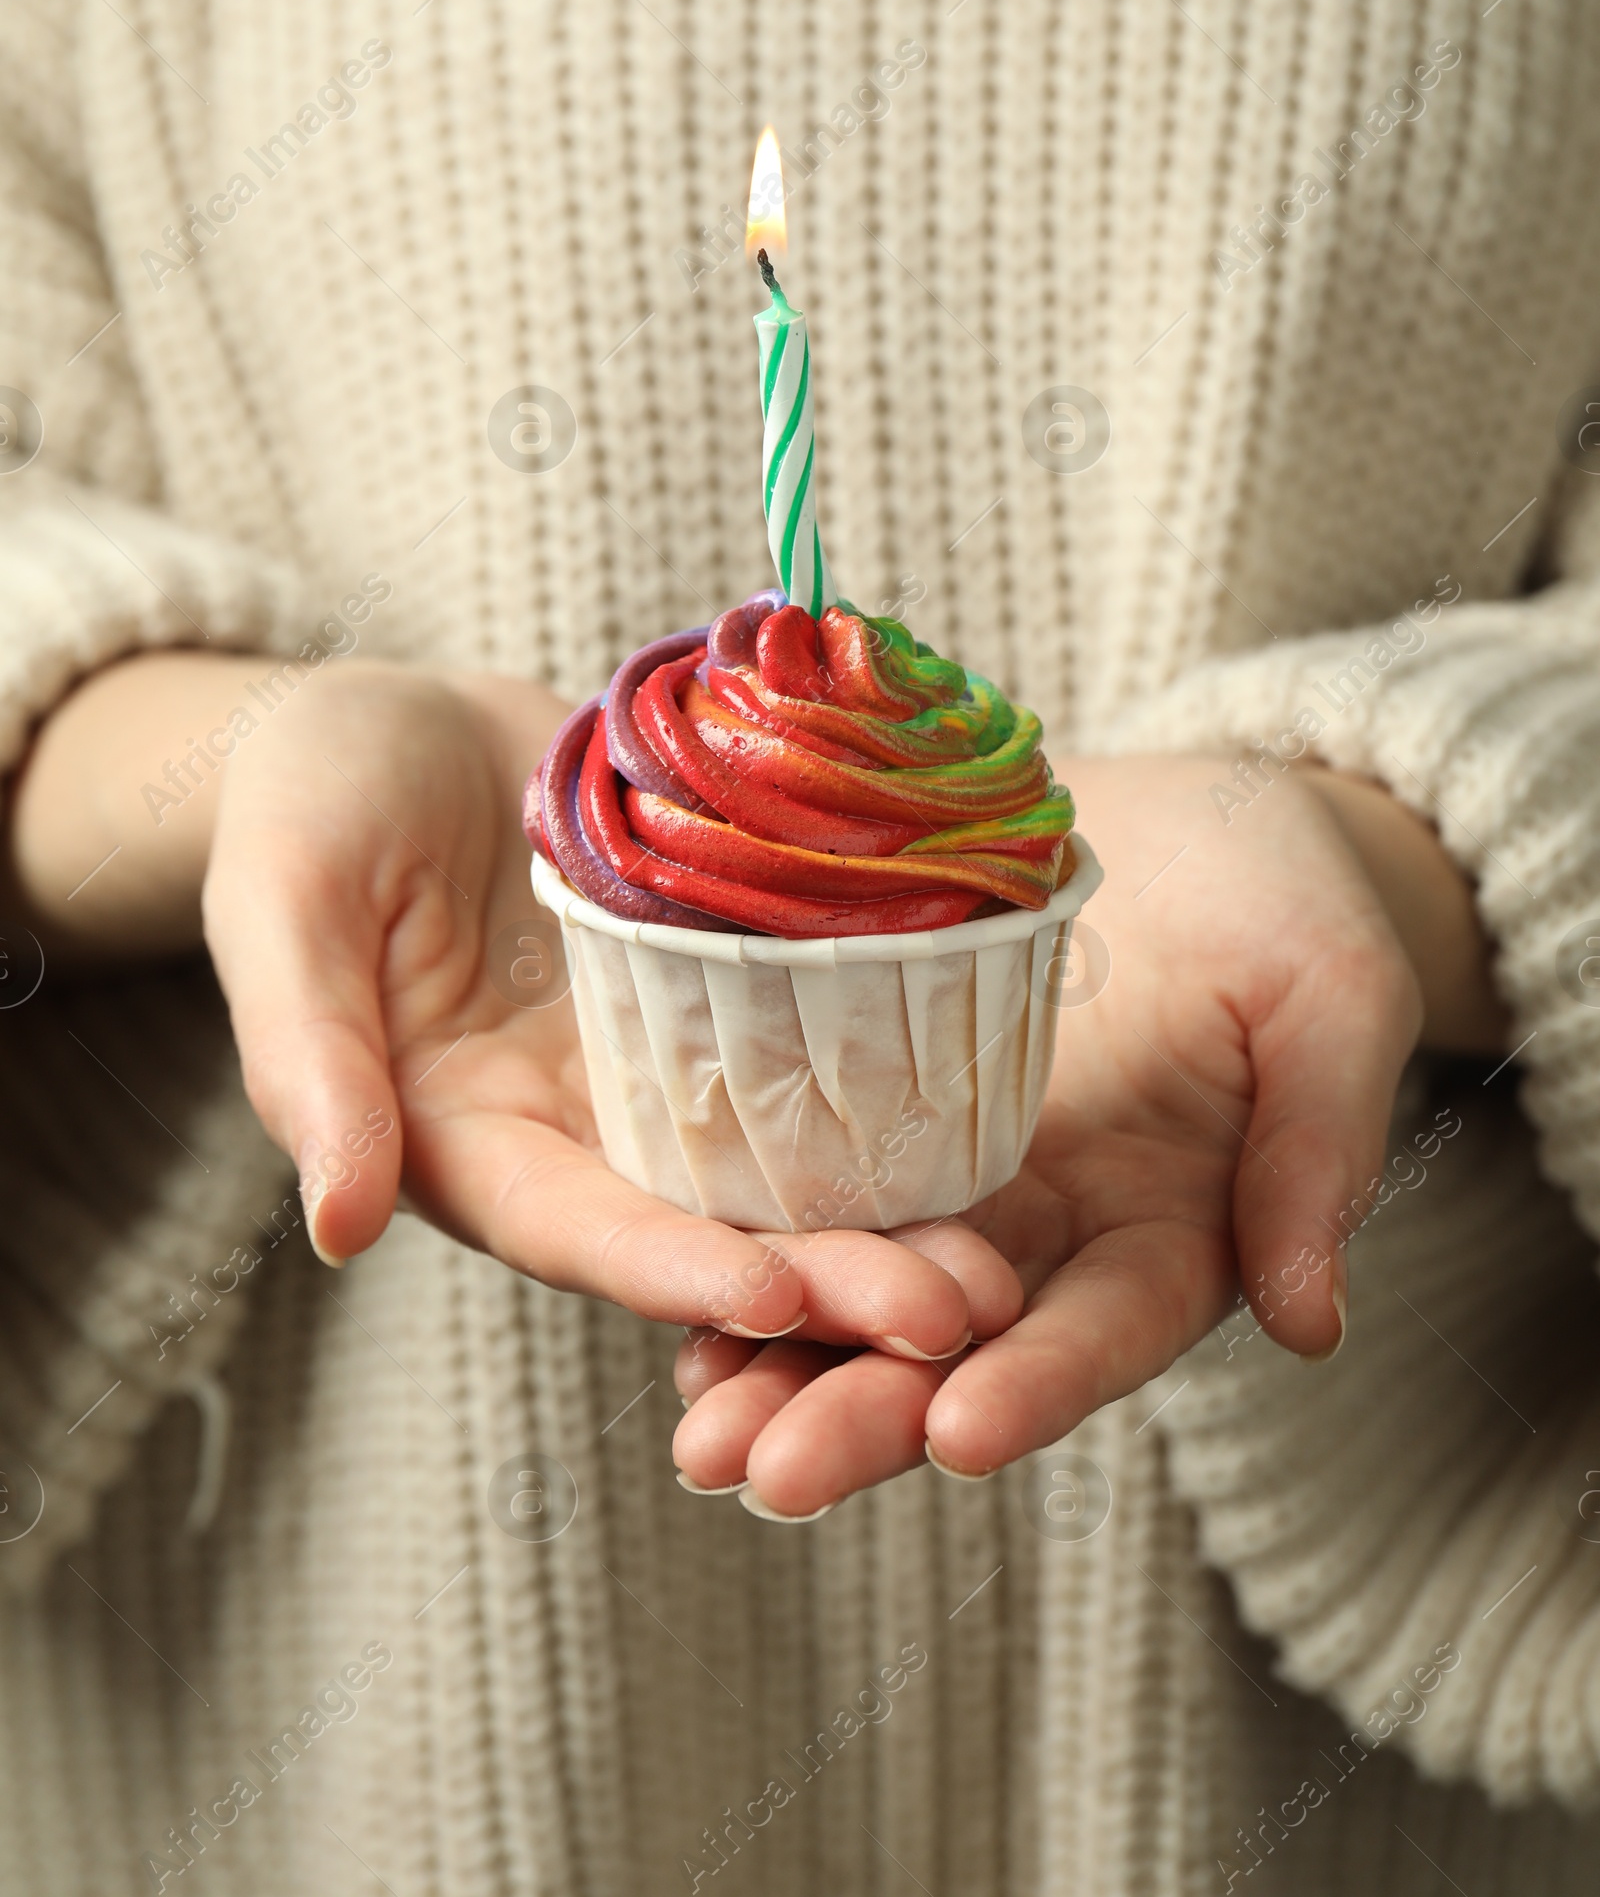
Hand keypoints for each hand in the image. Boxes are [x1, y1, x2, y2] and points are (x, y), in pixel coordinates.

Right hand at [7, 650, 1022, 1355]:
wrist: (397, 720)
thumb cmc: (308, 805)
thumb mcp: (283, 908)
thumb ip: (308, 1058)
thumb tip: (338, 1226)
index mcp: (470, 1141)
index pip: (583, 1230)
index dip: (679, 1271)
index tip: (782, 1300)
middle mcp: (584, 1129)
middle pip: (715, 1225)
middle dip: (833, 1281)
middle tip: (963, 1314)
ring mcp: (667, 1062)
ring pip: (790, 1162)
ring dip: (895, 1217)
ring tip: (1010, 1263)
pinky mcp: (729, 987)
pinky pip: (819, 1045)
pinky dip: (902, 1089)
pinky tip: (997, 1104)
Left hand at [671, 751, 1504, 1514]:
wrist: (1189, 816)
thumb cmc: (1285, 892)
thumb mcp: (1331, 992)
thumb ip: (1319, 1142)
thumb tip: (1311, 1323)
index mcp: (1170, 1226)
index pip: (1104, 1327)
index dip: (1039, 1382)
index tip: (962, 1434)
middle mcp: (1052, 1233)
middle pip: (958, 1346)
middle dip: (867, 1413)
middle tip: (771, 1473)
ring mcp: (959, 1181)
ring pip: (864, 1299)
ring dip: (779, 1370)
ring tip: (698, 1437)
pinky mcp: (880, 1114)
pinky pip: (806, 1197)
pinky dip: (738, 1259)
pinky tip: (666, 1307)